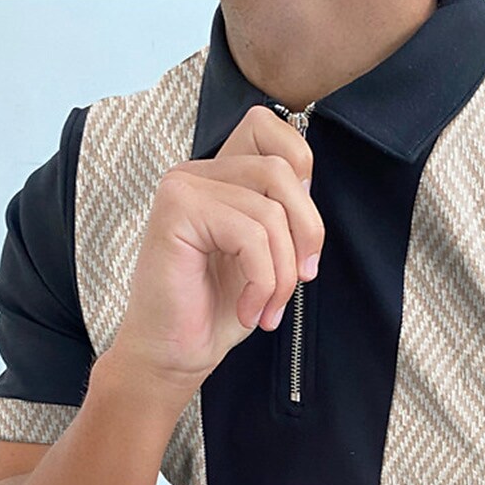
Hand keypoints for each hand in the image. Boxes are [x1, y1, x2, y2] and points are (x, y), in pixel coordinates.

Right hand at [110, 103, 324, 398]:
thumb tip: (308, 187)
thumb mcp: (269, 255)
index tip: (302, 238)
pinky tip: (248, 309)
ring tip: (267, 307)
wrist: (176, 353)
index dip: (303, 173)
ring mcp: (184, 187)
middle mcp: (200, 173)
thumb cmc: (218, 309)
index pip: (272, 130)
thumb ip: (285, 214)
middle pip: (283, 171)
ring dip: (281, 273)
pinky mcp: (177, 211)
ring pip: (270, 211)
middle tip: (299, 281)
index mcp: (222, 177)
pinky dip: (261, 281)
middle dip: (306, 234)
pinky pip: (250, 235)